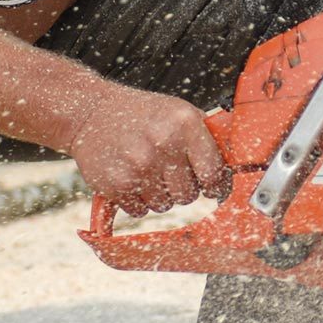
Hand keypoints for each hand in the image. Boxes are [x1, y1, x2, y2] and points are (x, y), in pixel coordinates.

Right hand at [68, 83, 231, 218]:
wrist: (89, 113)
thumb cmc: (138, 114)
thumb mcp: (176, 112)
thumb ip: (204, 137)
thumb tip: (234, 165)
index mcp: (184, 124)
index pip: (214, 172)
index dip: (215, 185)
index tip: (212, 187)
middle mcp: (163, 144)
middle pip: (189, 194)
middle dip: (181, 187)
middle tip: (167, 170)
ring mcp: (139, 166)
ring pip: (165, 205)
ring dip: (159, 195)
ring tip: (146, 171)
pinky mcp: (117, 184)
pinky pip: (140, 210)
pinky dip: (137, 200)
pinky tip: (130, 178)